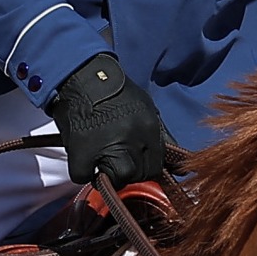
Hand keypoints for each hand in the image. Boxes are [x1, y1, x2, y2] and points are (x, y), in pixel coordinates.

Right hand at [47, 54, 171, 187]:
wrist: (83, 76)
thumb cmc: (115, 92)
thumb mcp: (147, 108)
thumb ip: (161, 136)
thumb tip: (175, 164)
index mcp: (148, 128)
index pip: (155, 166)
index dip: (144, 167)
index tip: (135, 163)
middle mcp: (131, 139)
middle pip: (138, 174)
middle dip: (129, 172)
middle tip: (117, 159)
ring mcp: (106, 146)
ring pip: (117, 179)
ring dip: (109, 174)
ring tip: (102, 161)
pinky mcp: (82, 151)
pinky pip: (85, 176)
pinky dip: (84, 171)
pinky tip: (85, 159)